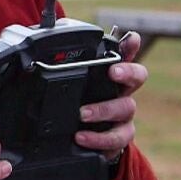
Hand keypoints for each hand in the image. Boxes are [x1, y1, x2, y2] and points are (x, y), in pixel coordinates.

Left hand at [75, 31, 147, 159]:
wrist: (83, 140)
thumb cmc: (80, 104)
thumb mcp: (72, 85)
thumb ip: (65, 67)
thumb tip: (43, 45)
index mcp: (113, 77)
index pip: (126, 55)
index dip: (131, 47)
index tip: (130, 39)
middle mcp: (123, 94)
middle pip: (137, 79)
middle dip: (127, 73)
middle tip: (112, 72)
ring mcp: (123, 117)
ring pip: (126, 109)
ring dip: (104, 110)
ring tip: (82, 114)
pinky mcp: (118, 139)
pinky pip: (116, 140)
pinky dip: (99, 139)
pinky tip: (82, 137)